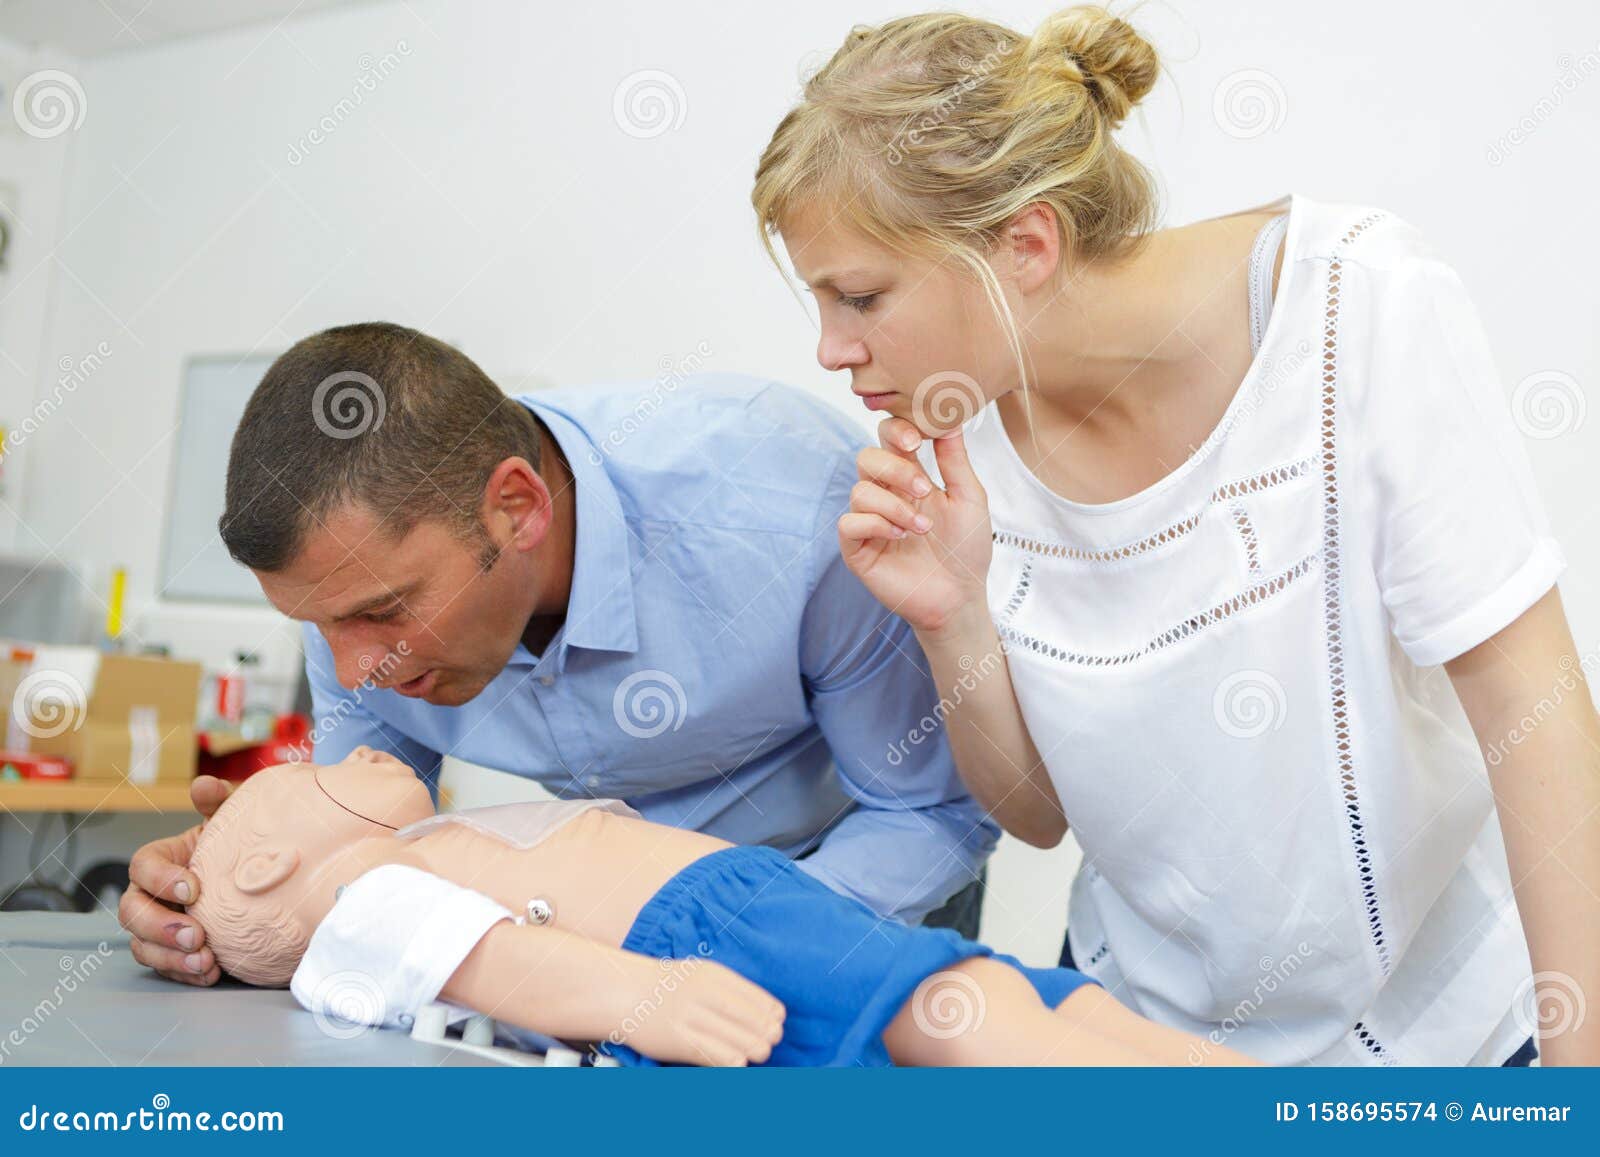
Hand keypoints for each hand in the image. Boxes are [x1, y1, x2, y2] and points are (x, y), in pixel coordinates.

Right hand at [119, 775, 232, 985]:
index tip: (194, 887)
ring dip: (170, 958)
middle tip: (195, 935)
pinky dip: (185, 974)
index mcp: (162, 860)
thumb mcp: (233, 822)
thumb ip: (219, 801)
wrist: (261, 885)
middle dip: (159, 926)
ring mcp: (159, 926)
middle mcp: (151, 895)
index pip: (141, 866)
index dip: (160, 877)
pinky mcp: (173, 952)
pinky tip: (210, 974)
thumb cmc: (239, 847)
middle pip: (131, 912)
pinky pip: (166, 968)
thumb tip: (204, 785)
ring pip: (142, 946)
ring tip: (205, 962)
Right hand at [617, 957, 785, 1066]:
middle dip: (765, 1034)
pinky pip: (712, 1055)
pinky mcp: (676, 1040)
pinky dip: (729, 1062)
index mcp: (712, 974)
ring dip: (751, 1050)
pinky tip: (737, 1064)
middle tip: (771, 1041)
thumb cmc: (668, 986)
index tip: (777, 1021)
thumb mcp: (700, 974)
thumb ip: (729, 989)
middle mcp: (701, 993)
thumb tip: (767, 1013)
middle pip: (748, 1020)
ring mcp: (688, 1017)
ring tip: (757, 1053)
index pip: (754, 996)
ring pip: (734, 1040)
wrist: (624, 992)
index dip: (771, 1012)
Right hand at [838, 416, 993, 635]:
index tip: (916, 440)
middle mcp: (885, 494)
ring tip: (922, 527)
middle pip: (866, 457)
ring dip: (894, 505)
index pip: (887, 439)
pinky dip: (875, 524)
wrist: (960, 596)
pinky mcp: (857, 549)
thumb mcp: (969, 497)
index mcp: (909, 477)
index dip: (895, 431)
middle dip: (894, 468)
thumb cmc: (966, 548)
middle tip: (923, 489)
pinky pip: (849, 523)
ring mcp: (869, 521)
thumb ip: (955, 459)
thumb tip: (949, 419)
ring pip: (860, 491)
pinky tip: (900, 536)